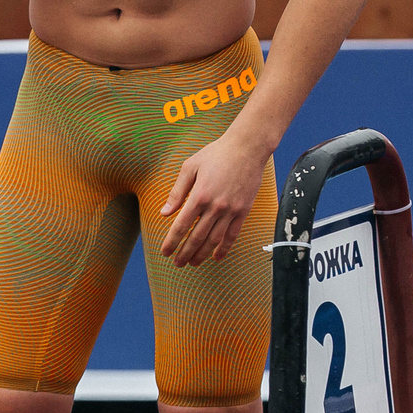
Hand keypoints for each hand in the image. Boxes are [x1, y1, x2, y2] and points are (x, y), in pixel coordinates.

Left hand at [159, 126, 273, 267]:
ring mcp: (231, 210)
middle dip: (185, 252)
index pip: (181, 225)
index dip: (172, 241)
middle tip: (177, 264)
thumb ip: (177, 192)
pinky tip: (217, 257)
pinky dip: (224, 248)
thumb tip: (164, 213)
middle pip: (197, 237)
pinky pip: (232, 234)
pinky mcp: (243, 210)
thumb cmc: (216, 154)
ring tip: (193, 263)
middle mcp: (215, 206)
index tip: (165, 252)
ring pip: (214, 240)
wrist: (247, 148)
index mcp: (199, 195)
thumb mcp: (190, 167)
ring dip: (202, 254)